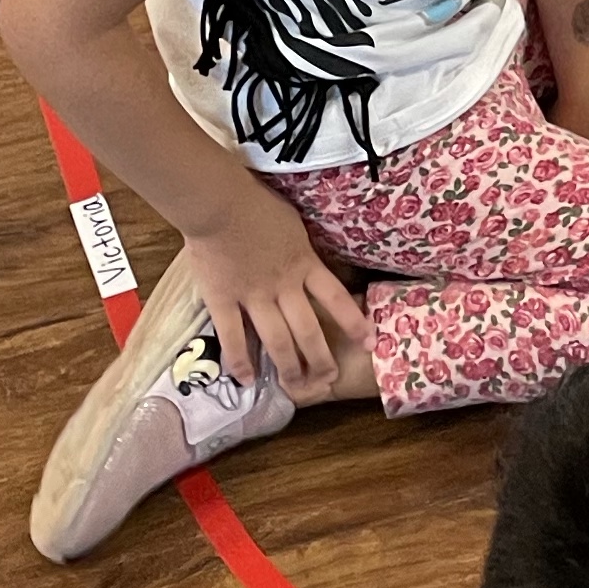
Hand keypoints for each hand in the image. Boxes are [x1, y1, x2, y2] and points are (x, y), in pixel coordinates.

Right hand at [189, 192, 367, 399]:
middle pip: (308, 329)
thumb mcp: (293, 223)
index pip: (336, 297)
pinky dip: (240, 360)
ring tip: (296, 385)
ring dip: (289, 366)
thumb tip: (309, 252)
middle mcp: (284, 285)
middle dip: (321, 357)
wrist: (219, 202)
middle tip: (328, 378)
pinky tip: (247, 380)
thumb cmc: (256, 202)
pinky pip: (233, 336)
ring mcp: (254, 296)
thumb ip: (300, 246)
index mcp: (304, 263)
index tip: (369, 342)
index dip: (354, 322)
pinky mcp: (223, 300)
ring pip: (277, 339)